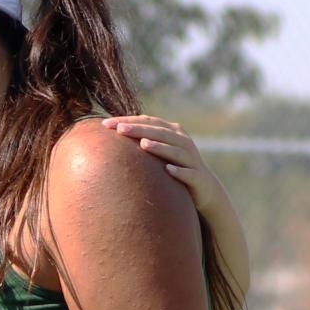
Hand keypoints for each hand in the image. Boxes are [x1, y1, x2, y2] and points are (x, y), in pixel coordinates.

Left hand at [103, 115, 229, 218]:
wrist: (203, 188)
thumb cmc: (174, 167)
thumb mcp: (159, 151)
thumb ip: (143, 139)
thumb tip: (115, 130)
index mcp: (172, 132)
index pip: (148, 122)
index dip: (129, 121)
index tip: (106, 124)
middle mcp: (183, 142)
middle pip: (160, 133)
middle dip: (139, 130)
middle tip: (119, 129)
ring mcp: (191, 158)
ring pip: (175, 151)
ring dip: (160, 147)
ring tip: (143, 145)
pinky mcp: (197, 176)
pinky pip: (188, 173)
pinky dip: (179, 171)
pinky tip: (168, 170)